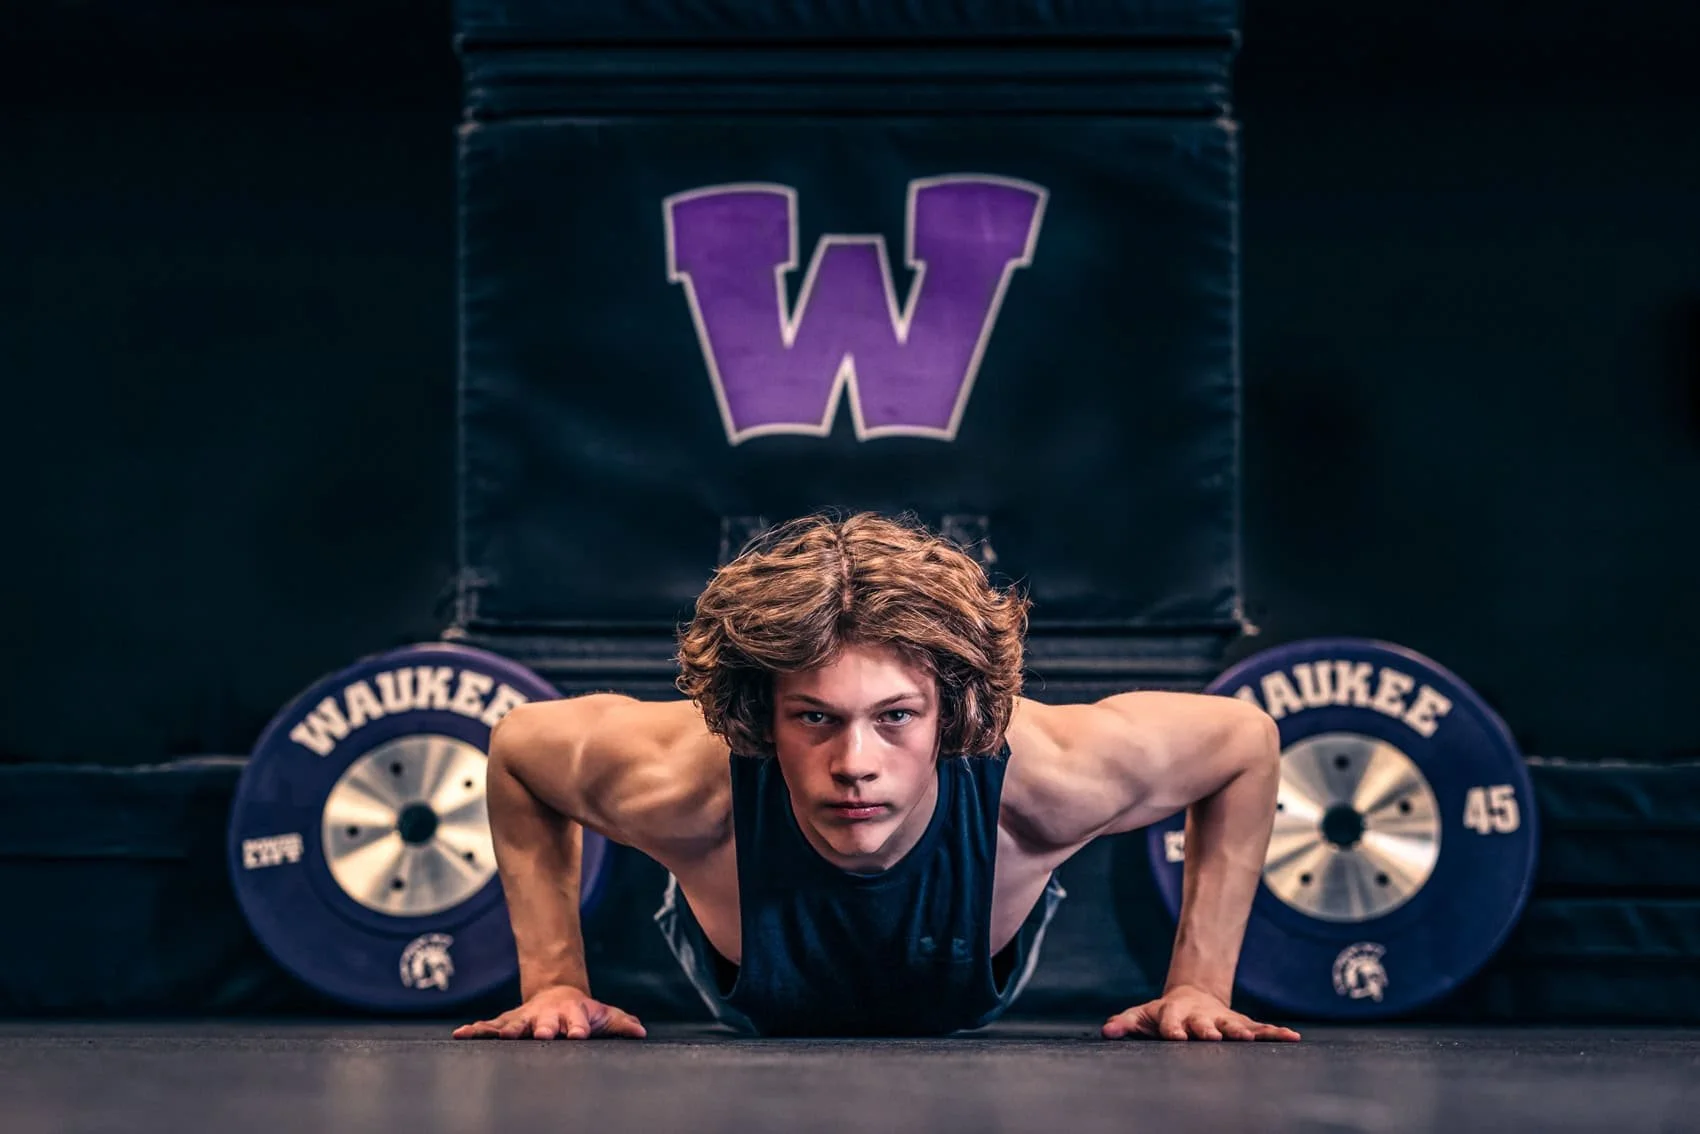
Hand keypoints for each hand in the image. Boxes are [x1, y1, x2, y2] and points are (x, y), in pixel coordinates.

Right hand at [452, 985, 646, 1039]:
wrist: (557, 992)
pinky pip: (489, 1027)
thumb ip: (620, 1023)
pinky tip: (460, 1034)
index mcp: (571, 1014)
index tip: (576, 1035)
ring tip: (504, 1035)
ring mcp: (525, 1018)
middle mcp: (546, 1016)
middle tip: (542, 1034)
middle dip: (543, 1029)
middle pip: (545, 1023)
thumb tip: (640, 1031)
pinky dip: (475, 1030)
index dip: (577, 1028)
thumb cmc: (582, 1012)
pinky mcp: (507, 1022)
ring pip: (515, 1024)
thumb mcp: (603, 1015)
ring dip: (509, 1031)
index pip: (576, 1022)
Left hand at [1102, 984, 1300, 1041]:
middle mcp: (1201, 1016)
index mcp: (1175, 1014)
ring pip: (1233, 1025)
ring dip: (1241, 1032)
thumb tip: (1107, 1030)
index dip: (1173, 1029)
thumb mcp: (1142, 1016)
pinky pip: (1261, 1029)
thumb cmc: (1163, 1014)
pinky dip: (1276, 1033)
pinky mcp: (1242, 1023)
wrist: (1192, 996)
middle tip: (1216, 1037)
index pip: (1172, 1021)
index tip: (1175, 1037)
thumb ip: (1126, 1023)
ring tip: (1249, 1038)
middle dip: (1209, 1030)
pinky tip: (1292, 1038)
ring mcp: (1223, 1019)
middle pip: (1204, 1023)